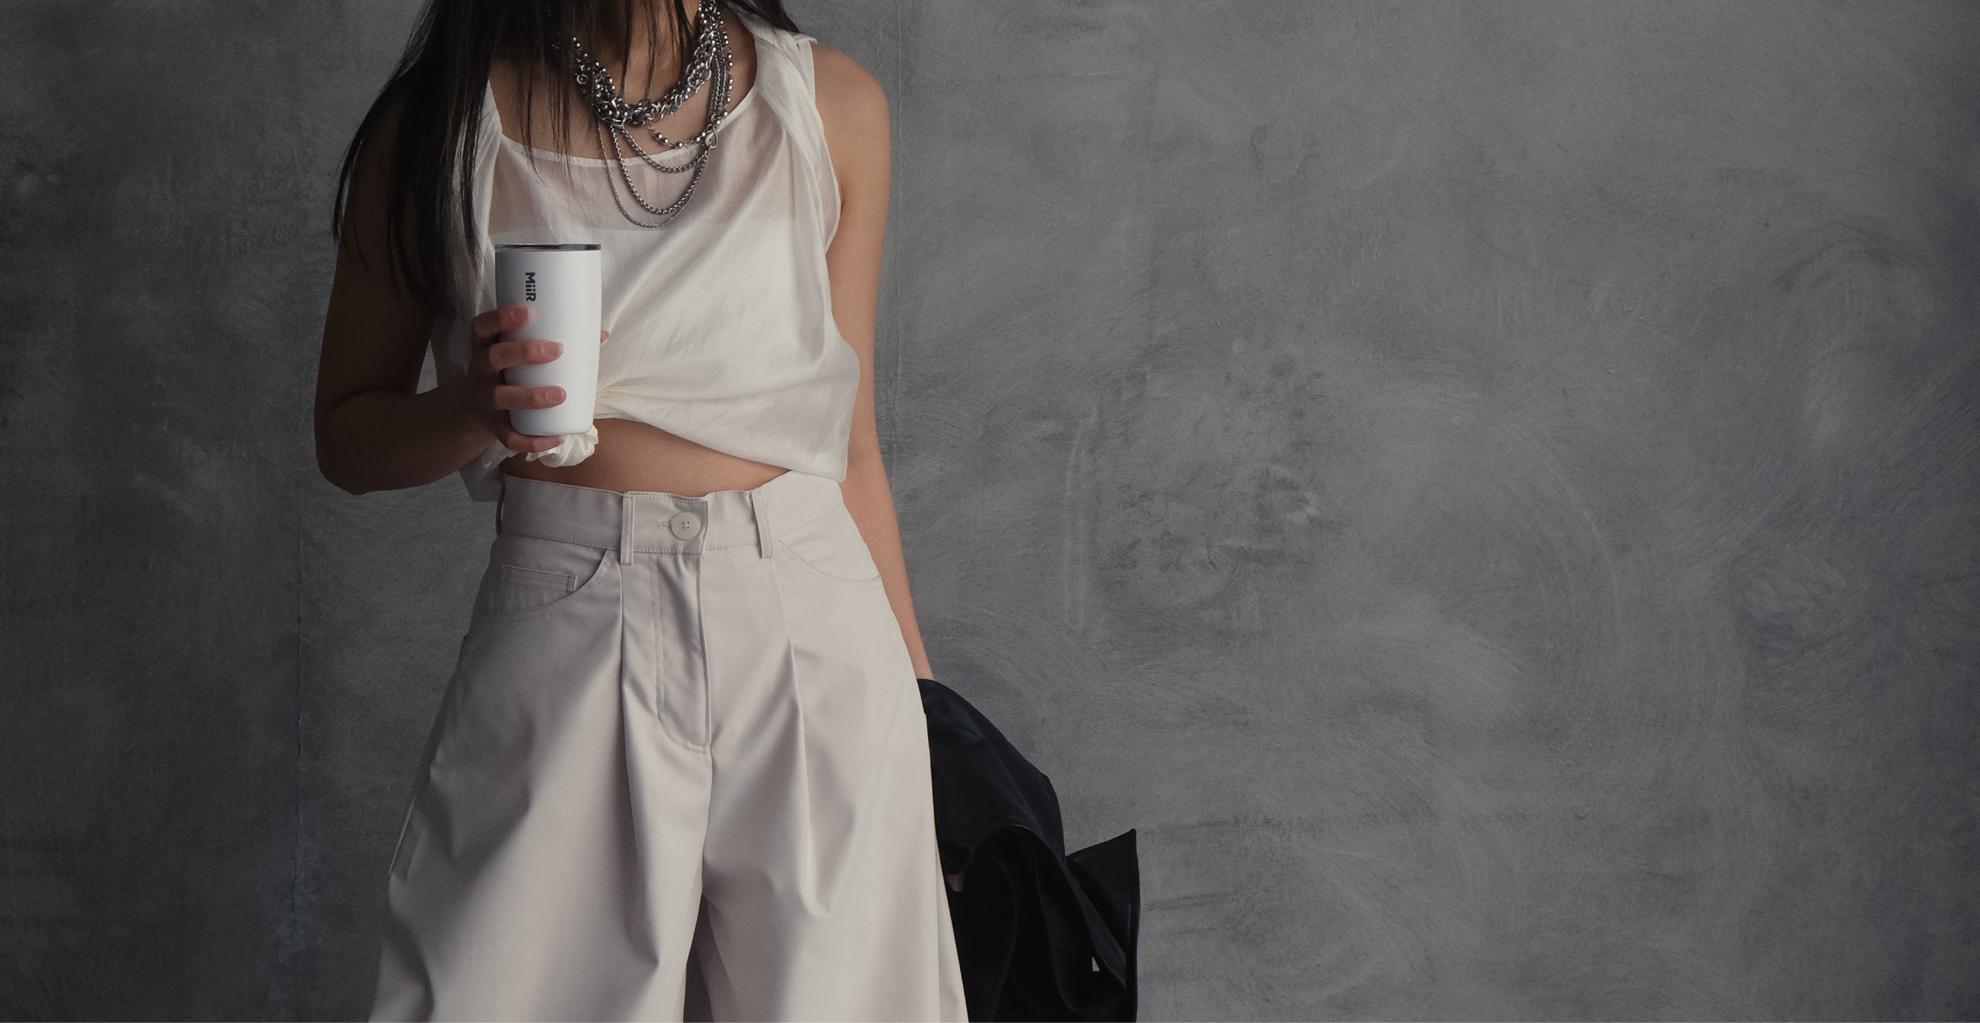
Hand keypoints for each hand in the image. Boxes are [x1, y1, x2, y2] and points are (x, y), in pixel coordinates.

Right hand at [461, 302, 608, 452]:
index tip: (527, 312)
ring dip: (530, 396)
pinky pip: (508, 437)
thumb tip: (600, 334)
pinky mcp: (492, 427)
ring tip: (559, 395)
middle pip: (493, 358)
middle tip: (555, 350)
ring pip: (500, 397)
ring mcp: (484, 399)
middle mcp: (480, 371)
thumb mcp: (518, 354)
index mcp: (486, 347)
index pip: (482, 327)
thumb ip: (552, 341)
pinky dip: (531, 441)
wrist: (474, 410)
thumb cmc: (508, 371)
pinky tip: (555, 438)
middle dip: (523, 352)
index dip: (500, 318)